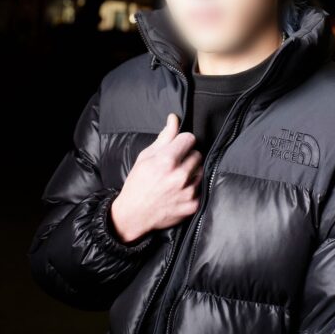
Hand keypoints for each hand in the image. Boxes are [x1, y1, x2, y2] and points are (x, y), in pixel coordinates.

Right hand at [110, 113, 203, 242]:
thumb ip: (164, 137)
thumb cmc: (138, 183)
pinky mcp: (193, 205)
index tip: (176, 148)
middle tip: (174, 165)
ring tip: (176, 178)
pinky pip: (201, 188)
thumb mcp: (146, 156)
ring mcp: (188, 192)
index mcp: (167, 160)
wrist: (133, 214)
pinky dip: (192, 188)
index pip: (190, 138)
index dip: (182, 141)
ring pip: (201, 170)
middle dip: (187, 156)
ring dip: (192, 172)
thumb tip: (173, 119)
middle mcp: (180, 175)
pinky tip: (179, 191)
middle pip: (197, 154)